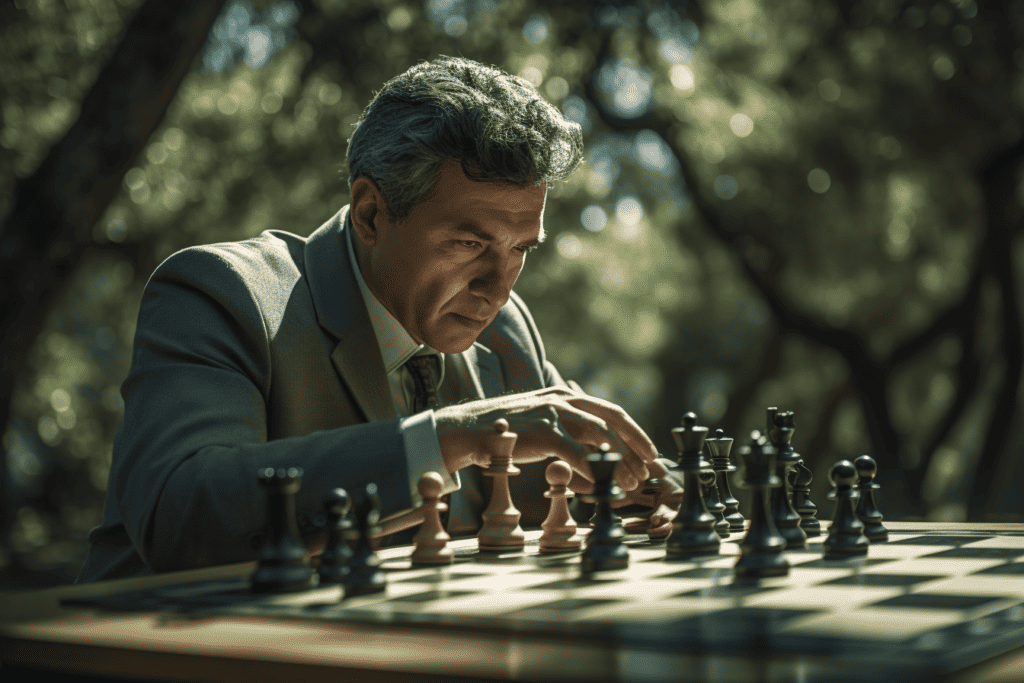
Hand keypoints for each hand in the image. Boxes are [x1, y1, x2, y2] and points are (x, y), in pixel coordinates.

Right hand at [434, 385, 657, 490]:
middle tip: (656, 471)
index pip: (612, 412)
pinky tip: (604, 487)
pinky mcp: (543, 431)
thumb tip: (599, 463)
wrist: (467, 432)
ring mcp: (553, 412)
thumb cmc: (506, 436)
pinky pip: (578, 454)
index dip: (636, 434)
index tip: (653, 456)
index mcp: (566, 396)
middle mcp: (563, 398)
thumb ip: (570, 437)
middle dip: (639, 446)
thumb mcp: (544, 430)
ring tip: (633, 484)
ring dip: (621, 463)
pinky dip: (595, 472)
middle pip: (614, 420)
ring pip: (601, 437)